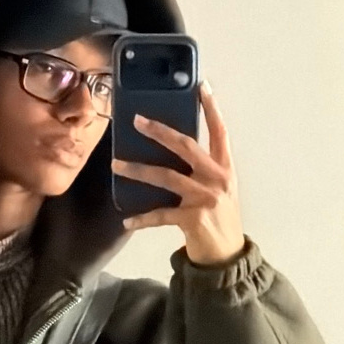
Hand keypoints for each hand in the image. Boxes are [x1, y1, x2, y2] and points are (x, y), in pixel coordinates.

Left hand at [111, 81, 245, 265]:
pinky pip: (160, 215)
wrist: (227, 257)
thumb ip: (204, 171)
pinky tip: (127, 221)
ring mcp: (204, 197)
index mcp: (225, 168)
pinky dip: (142, 219)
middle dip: (159, 131)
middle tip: (138, 120)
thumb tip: (174, 153)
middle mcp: (216, 178)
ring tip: (116, 165)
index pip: (219, 131)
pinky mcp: (192, 218)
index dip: (211, 108)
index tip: (200, 85)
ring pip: (166, 176)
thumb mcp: (219, 190)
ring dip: (137, 170)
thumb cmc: (220, 221)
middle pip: (186, 146)